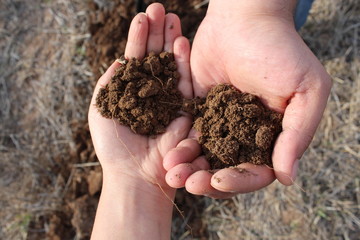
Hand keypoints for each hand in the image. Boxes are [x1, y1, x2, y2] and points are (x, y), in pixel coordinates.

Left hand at [89, 4, 191, 238]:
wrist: (134, 173)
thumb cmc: (113, 144)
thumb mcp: (102, 107)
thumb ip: (111, 81)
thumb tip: (121, 59)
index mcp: (132, 91)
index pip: (136, 59)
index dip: (138, 38)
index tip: (141, 16)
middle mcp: (152, 93)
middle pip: (156, 57)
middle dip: (157, 33)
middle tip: (160, 8)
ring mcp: (170, 100)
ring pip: (172, 65)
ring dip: (172, 40)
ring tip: (172, 17)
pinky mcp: (185, 109)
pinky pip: (186, 82)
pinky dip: (183, 62)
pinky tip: (181, 42)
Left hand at [164, 0, 331, 197]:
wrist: (244, 19)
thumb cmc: (280, 50)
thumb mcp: (305, 90)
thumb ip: (297, 134)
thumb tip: (286, 178)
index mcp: (272, 136)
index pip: (257, 171)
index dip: (239, 180)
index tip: (220, 180)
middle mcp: (246, 135)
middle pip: (226, 169)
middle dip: (208, 180)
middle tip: (189, 184)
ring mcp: (222, 124)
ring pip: (204, 155)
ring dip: (189, 168)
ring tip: (172, 172)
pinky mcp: (200, 110)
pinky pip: (188, 133)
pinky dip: (179, 145)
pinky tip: (168, 154)